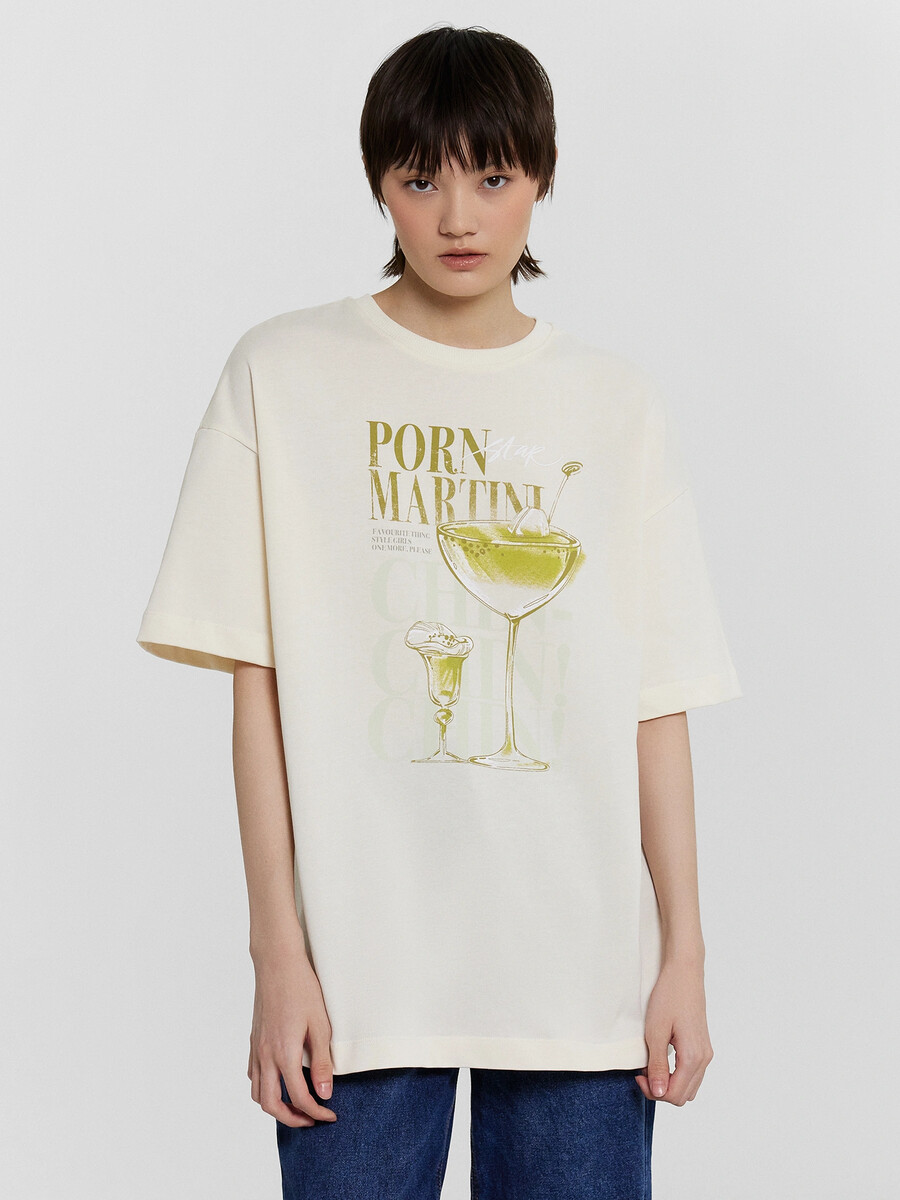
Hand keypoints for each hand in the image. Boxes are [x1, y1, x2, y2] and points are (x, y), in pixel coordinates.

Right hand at [247, 943, 337, 1127]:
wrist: (277, 963)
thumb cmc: (302, 989)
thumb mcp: (321, 1025)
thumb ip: (322, 1062)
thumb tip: (324, 1093)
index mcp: (284, 1053)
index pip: (299, 1097)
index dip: (316, 1112)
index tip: (330, 1115)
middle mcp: (265, 1055)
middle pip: (271, 1104)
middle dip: (291, 1119)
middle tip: (311, 1119)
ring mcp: (256, 1047)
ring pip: (256, 1092)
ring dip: (274, 1106)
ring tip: (295, 1105)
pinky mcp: (254, 1039)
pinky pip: (252, 1074)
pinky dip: (263, 1087)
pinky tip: (279, 1080)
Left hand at [634, 957, 713, 1105]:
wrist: (684, 972)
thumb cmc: (669, 997)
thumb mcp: (656, 1032)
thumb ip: (657, 1065)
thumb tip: (660, 1092)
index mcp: (693, 1057)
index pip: (674, 1095)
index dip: (653, 1092)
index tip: (638, 1075)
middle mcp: (704, 1059)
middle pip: (683, 1096)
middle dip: (661, 1091)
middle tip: (642, 1072)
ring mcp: (706, 1052)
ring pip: (689, 1087)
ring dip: (670, 1084)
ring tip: (651, 1065)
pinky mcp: (703, 1046)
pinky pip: (692, 1074)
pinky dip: (677, 1075)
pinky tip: (661, 1059)